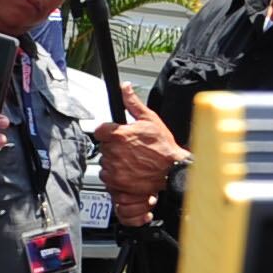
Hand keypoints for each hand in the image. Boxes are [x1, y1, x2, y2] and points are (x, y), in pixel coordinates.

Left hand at [97, 103, 180, 227]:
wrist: (173, 170)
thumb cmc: (164, 147)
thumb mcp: (150, 119)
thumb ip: (133, 103)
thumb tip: (125, 88)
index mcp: (119, 135)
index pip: (99, 130)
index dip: (107, 131)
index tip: (114, 134)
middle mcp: (114, 153)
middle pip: (103, 148)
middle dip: (113, 147)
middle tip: (129, 149)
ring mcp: (115, 170)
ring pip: (105, 165)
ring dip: (114, 163)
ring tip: (131, 161)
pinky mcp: (117, 184)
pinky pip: (108, 180)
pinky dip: (116, 178)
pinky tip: (129, 173)